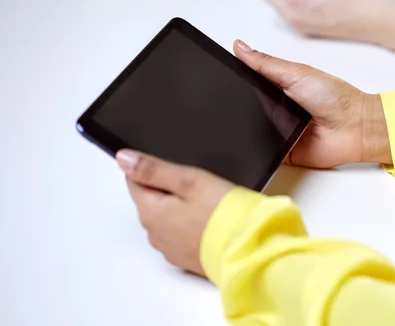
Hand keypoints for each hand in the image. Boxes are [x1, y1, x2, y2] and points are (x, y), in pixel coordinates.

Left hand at [117, 150, 233, 276]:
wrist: (248, 247)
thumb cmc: (222, 212)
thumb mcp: (188, 180)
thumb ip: (153, 169)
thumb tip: (123, 158)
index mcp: (150, 212)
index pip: (135, 182)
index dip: (155, 171)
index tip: (179, 172)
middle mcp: (154, 234)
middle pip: (151, 202)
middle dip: (169, 191)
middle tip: (199, 187)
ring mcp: (169, 250)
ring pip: (166, 220)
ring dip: (180, 211)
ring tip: (208, 206)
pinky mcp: (186, 260)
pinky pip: (180, 237)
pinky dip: (190, 228)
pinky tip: (209, 223)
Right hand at [234, 40, 391, 168]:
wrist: (356, 128)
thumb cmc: (336, 98)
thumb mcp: (297, 73)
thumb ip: (266, 64)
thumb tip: (240, 47)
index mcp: (278, 87)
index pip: (249, 82)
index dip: (235, 78)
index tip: (218, 72)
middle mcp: (276, 109)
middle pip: (246, 107)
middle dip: (239, 105)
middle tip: (234, 101)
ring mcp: (278, 131)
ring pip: (251, 131)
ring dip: (249, 128)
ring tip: (253, 121)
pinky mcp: (281, 153)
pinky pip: (263, 153)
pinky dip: (259, 150)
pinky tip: (259, 142)